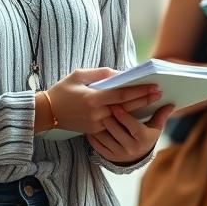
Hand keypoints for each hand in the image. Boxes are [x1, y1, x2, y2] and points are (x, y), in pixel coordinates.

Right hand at [45, 68, 160, 134]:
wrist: (47, 112)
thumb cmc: (63, 90)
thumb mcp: (79, 75)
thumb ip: (101, 74)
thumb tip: (121, 74)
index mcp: (93, 98)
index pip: (122, 95)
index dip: (139, 91)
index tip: (153, 86)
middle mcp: (96, 114)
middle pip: (126, 107)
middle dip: (144, 100)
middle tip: (159, 93)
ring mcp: (96, 124)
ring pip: (122, 117)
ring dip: (138, 110)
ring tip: (152, 102)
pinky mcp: (94, 131)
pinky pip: (114, 124)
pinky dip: (126, 117)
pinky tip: (137, 112)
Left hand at [89, 104, 174, 164]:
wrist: (137, 157)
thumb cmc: (146, 136)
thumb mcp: (155, 127)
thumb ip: (161, 115)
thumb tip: (171, 103)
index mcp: (143, 139)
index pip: (133, 126)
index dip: (124, 116)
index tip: (116, 104)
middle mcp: (131, 148)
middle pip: (116, 130)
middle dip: (108, 116)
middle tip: (101, 104)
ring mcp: (118, 153)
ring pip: (105, 137)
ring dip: (98, 124)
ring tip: (94, 112)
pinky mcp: (108, 156)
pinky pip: (97, 145)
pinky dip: (93, 134)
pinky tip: (90, 124)